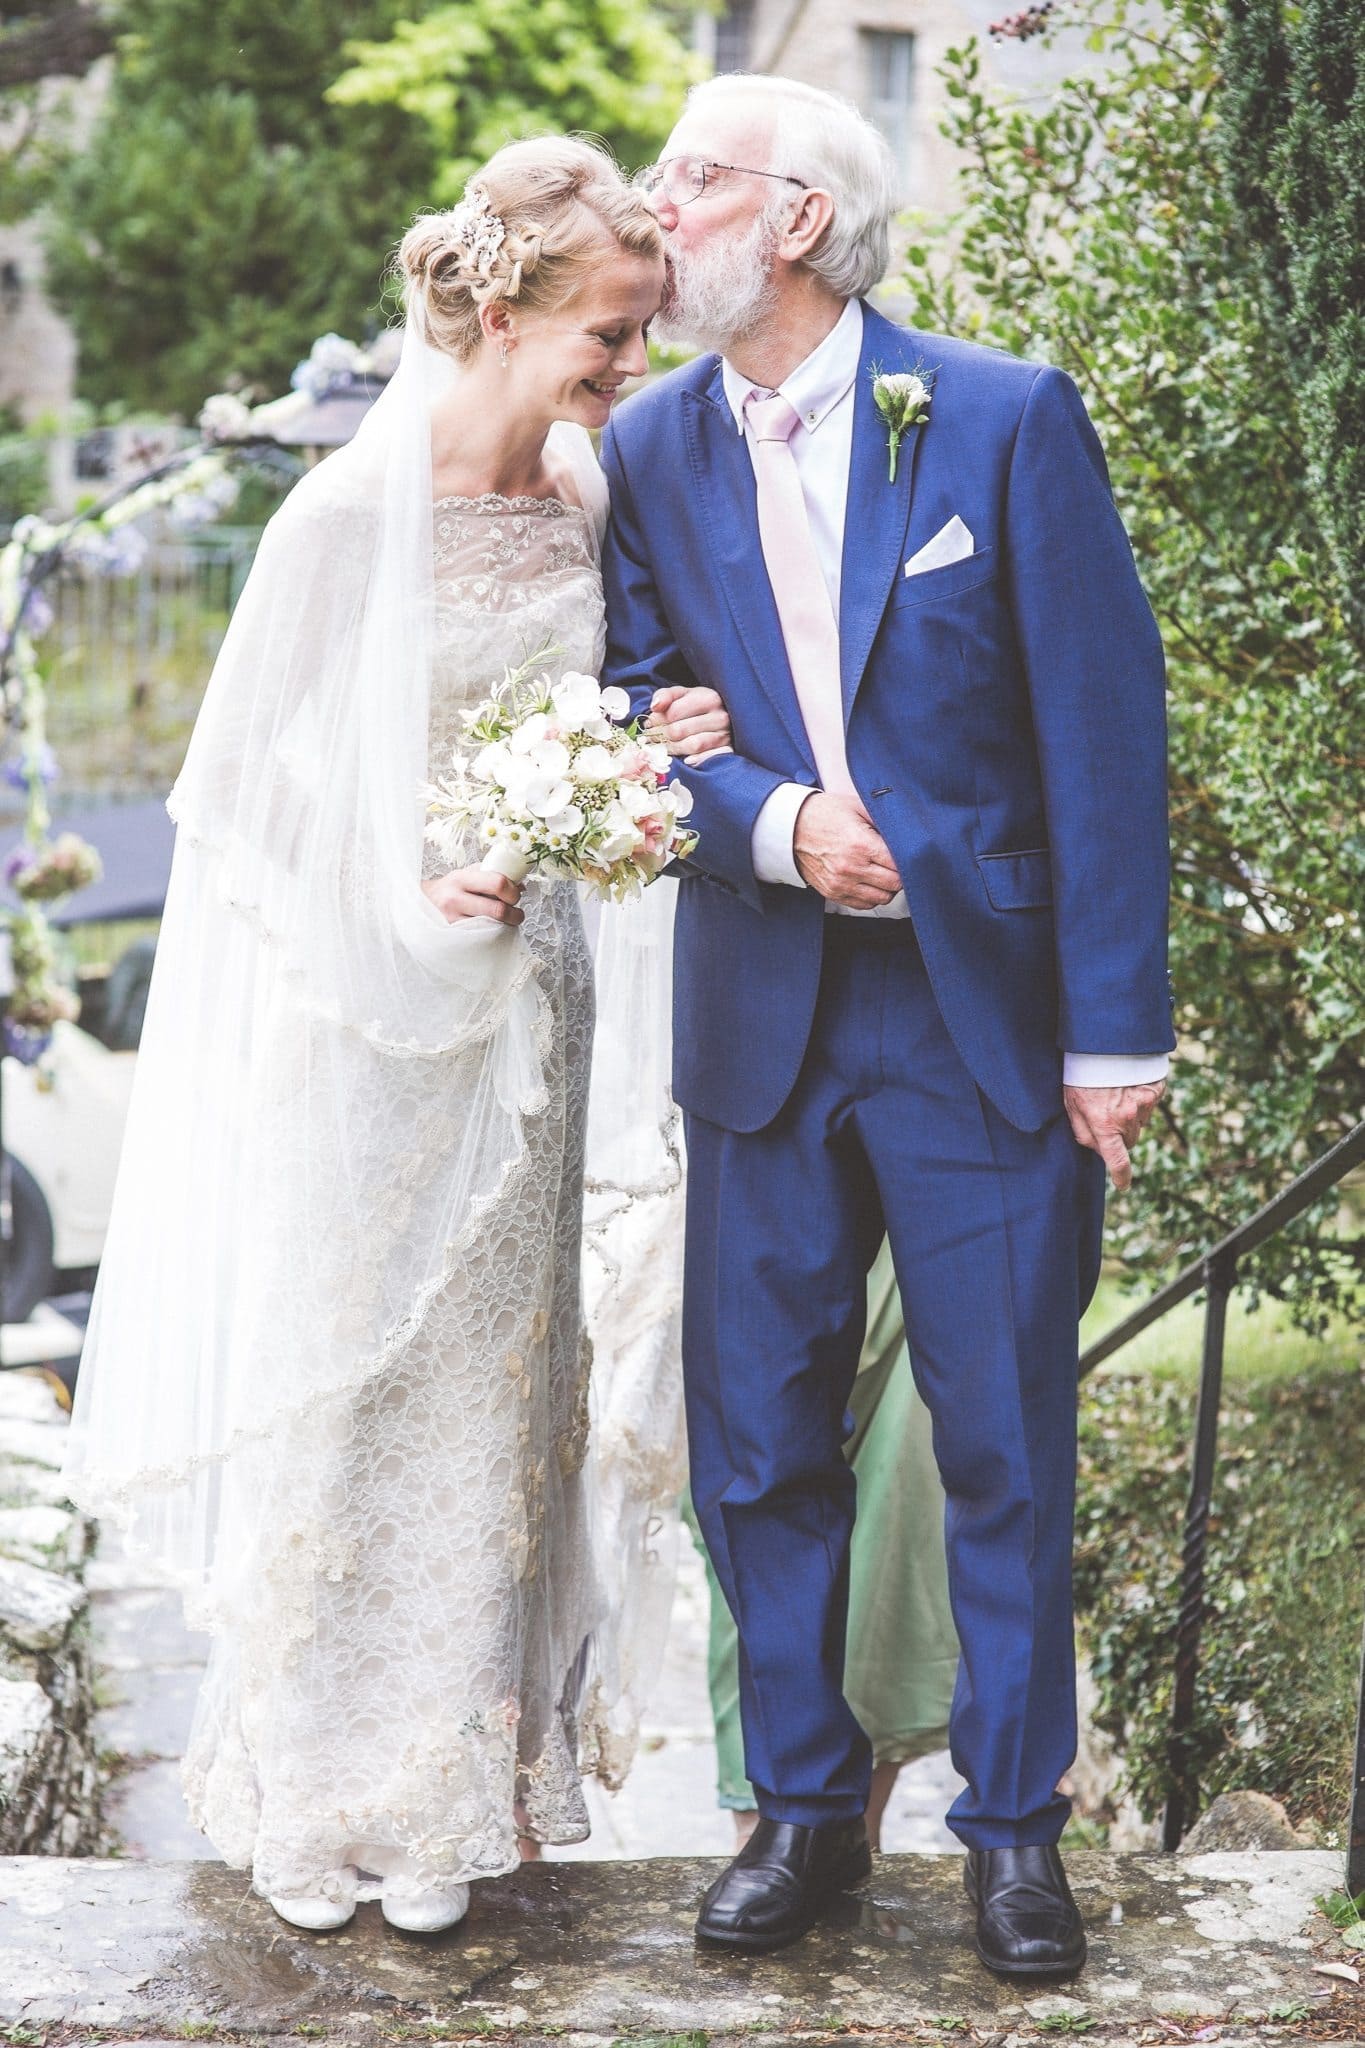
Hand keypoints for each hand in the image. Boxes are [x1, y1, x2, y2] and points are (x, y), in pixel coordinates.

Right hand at [422, 868, 523, 926]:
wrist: (419, 906)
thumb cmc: (449, 889)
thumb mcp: (465, 875)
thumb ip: (491, 876)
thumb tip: (520, 886)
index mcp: (461, 878)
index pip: (497, 883)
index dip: (513, 891)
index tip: (515, 895)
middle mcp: (455, 899)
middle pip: (498, 910)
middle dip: (515, 914)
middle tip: (516, 913)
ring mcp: (452, 920)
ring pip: (492, 928)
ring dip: (506, 926)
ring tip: (507, 922)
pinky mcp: (452, 936)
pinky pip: (482, 939)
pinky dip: (493, 935)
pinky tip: (493, 930)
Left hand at [647, 684, 731, 763]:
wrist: (728, 715)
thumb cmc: (700, 705)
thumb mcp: (684, 694)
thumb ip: (666, 695)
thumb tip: (654, 707)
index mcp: (708, 698)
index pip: (674, 712)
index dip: (656, 720)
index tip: (649, 724)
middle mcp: (720, 717)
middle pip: (679, 730)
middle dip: (660, 736)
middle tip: (652, 738)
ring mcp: (725, 735)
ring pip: (692, 745)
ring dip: (673, 749)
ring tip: (663, 747)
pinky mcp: (728, 750)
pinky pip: (708, 758)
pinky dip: (695, 760)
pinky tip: (686, 760)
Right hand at [793, 791, 900, 909]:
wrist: (791, 828)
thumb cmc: (825, 814)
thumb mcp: (857, 806)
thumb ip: (884, 819)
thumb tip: (908, 832)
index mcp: (861, 844)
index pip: (899, 864)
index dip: (908, 859)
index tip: (907, 853)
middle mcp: (851, 868)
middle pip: (894, 884)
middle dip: (901, 874)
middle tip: (898, 863)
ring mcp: (841, 883)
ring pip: (882, 898)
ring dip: (888, 887)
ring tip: (885, 873)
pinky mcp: (833, 893)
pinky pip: (864, 905)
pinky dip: (873, 896)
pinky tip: (871, 882)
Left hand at [1064, 1080, 1166, 1190]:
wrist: (1103, 1042)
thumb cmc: (1082, 1074)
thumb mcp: (1071, 1104)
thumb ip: (1083, 1132)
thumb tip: (1098, 1149)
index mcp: (1104, 1125)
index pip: (1117, 1161)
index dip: (1121, 1176)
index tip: (1123, 1184)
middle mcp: (1128, 1118)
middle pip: (1130, 1141)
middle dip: (1120, 1135)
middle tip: (1107, 1115)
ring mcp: (1144, 1105)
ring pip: (1140, 1124)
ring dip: (1130, 1117)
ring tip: (1115, 1094)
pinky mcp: (1155, 1091)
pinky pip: (1150, 1105)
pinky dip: (1141, 1100)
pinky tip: (1127, 1085)